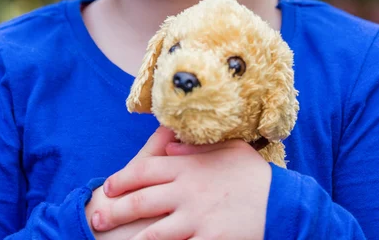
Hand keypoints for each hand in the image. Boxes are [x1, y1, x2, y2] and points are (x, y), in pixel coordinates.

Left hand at [91, 127, 271, 239]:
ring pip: (153, 232)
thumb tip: (169, 149)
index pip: (146, 170)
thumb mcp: (227, 149)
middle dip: (115, 211)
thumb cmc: (254, 174)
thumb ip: (196, 148)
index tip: (109, 186)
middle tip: (97, 219)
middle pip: (142, 201)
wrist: (282, 203)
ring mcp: (196, 220)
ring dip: (131, 238)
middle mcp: (187, 192)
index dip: (123, 179)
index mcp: (189, 167)